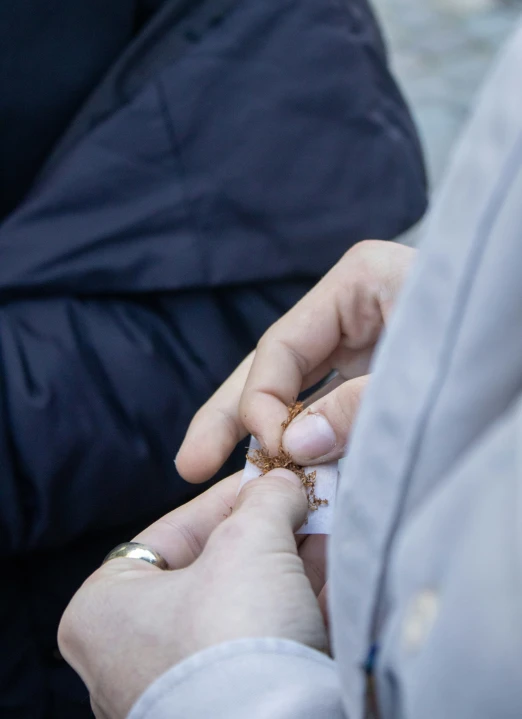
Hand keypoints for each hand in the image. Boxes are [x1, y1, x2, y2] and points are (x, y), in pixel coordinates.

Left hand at [58, 470, 326, 718]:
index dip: (232, 496)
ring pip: (244, 606)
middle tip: (307, 502)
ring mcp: (180, 688)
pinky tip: (336, 576)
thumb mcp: (250, 540)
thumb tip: (284, 482)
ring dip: (291, 566)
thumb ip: (265, 498)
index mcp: (104, 610)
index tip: (272, 476)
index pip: (174, 531)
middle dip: (270, 532)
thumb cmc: (234, 633)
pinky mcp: (230, 707)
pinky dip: (299, 608)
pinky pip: (263, 645)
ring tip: (331, 530)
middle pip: (214, 568)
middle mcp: (130, 655)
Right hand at [176, 240, 414, 481]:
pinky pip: (334, 406)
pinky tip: (283, 472)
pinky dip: (311, 439)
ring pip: (299, 389)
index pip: (283, 345)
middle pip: (275, 365)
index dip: (262, 401)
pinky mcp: (383, 373)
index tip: (272, 450)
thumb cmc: (504, 340)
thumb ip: (358, 409)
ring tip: (205, 469)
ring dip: (264, 432)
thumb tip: (293, 447)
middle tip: (189, 463)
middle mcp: (355, 308)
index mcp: (360, 280)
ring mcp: (368, 340)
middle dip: (231, 416)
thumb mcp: (427, 374)